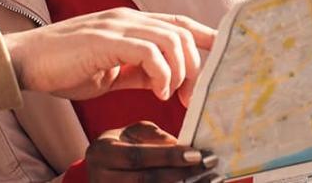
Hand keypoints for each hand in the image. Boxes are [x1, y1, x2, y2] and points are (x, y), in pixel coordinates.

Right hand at [1, 8, 215, 102]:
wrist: (24, 62)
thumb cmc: (61, 67)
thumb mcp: (109, 72)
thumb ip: (138, 71)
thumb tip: (166, 82)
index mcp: (130, 23)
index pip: (179, 24)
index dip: (205, 40)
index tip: (221, 65)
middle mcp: (127, 18)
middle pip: (183, 30)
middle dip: (199, 64)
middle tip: (196, 96)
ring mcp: (116, 26)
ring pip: (172, 38)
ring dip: (183, 71)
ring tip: (176, 96)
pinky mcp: (105, 39)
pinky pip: (149, 51)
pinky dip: (162, 73)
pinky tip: (159, 92)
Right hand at [84, 121, 219, 182]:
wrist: (100, 172)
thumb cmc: (119, 148)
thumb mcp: (129, 134)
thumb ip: (151, 135)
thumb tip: (176, 143)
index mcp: (102, 154)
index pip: (137, 157)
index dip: (167, 156)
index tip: (196, 154)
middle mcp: (102, 178)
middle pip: (146, 180)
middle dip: (180, 173)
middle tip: (209, 165)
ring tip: (211, 180)